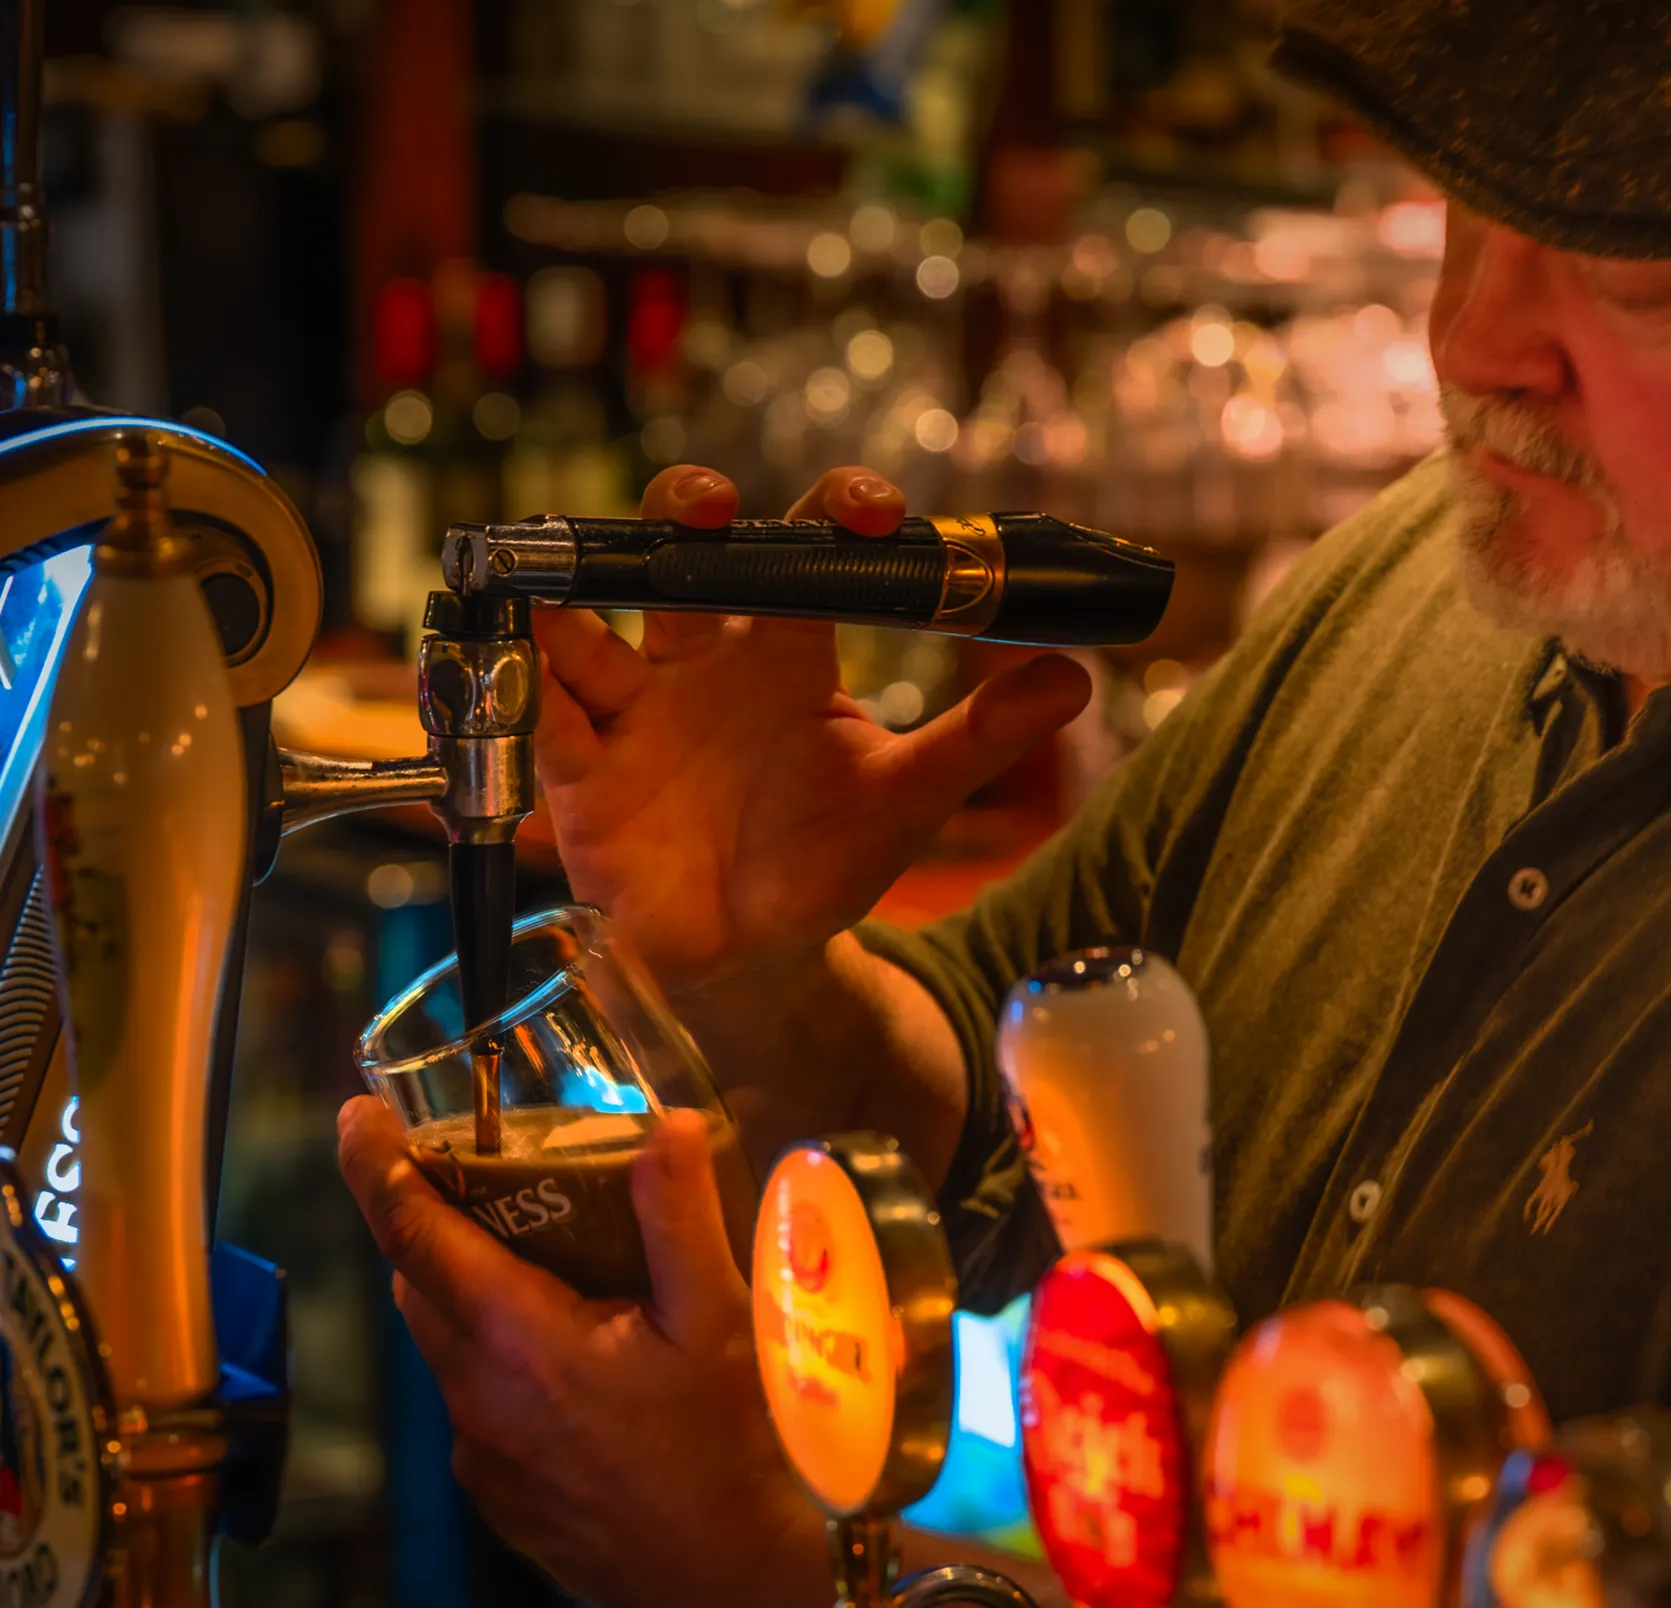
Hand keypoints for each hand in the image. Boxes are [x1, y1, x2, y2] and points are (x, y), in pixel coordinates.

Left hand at [336, 1096, 830, 1607]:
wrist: (730, 1583)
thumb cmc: (729, 1447)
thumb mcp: (716, 1319)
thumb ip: (678, 1215)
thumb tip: (668, 1124)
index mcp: (519, 1340)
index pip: (414, 1234)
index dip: (375, 1166)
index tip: (357, 1115)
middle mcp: (477, 1398)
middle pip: (421, 1285)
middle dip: (435, 1222)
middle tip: (488, 1176)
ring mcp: (481, 1456)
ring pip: (449, 1347)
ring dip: (474, 1295)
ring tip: (554, 1268)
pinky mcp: (498, 1497)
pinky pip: (478, 1404)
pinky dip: (503, 1362)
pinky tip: (583, 1367)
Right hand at [533, 465, 1090, 994]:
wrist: (754, 955)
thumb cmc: (825, 860)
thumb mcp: (908, 796)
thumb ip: (981, 736)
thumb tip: (1076, 675)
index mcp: (786, 653)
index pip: (804, 552)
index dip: (829, 513)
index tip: (868, 511)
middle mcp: (703, 661)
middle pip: (683, 556)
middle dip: (686, 517)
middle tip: (709, 510)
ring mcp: (633, 709)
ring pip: (589, 621)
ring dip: (572, 592)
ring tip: (564, 579)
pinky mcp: (579, 768)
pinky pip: (542, 717)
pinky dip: (524, 690)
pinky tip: (515, 660)